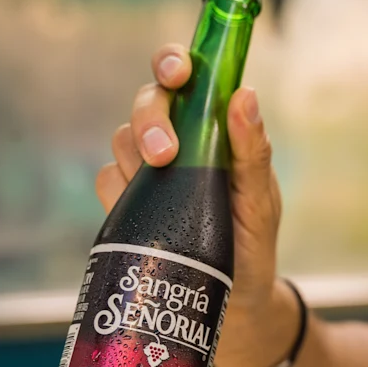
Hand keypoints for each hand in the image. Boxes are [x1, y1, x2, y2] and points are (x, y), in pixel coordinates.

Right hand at [95, 43, 283, 320]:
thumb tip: (245, 96)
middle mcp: (177, 141)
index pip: (185, 78)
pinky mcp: (127, 203)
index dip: (173, 63)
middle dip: (149, 120)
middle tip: (165, 155)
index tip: (178, 74)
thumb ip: (252, 152)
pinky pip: (106, 182)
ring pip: (121, 141)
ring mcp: (148, 172)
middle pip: (145, 103)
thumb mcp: (261, 200)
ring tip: (166, 197)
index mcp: (212, 129)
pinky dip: (119, 195)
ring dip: (135, 160)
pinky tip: (143, 218)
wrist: (232, 303)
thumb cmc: (253, 244)